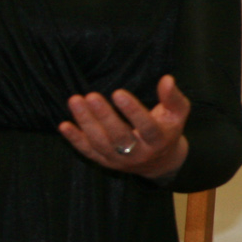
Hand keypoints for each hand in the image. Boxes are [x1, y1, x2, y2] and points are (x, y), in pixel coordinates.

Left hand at [60, 74, 190, 179]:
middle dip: (104, 116)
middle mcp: (139, 153)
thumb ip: (172, 97)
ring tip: (75, 101)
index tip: (119, 93)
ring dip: (86, 123)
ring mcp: (120, 160)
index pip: (147, 128)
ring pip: (100, 143)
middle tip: (91, 96)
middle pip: (119, 137)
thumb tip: (167, 79)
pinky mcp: (106, 162)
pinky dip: (75, 139)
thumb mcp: (177, 114)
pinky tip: (64, 125)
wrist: (161, 163)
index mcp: (159, 140)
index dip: (133, 112)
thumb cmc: (168, 130)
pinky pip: (88, 152)